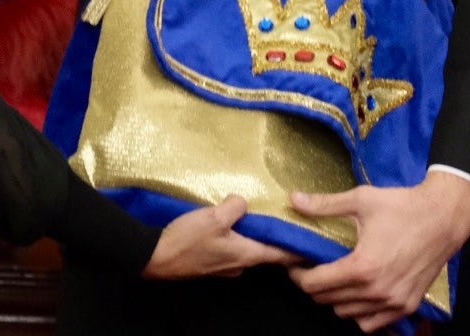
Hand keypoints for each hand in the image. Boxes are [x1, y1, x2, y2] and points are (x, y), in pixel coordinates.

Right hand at [143, 195, 298, 279]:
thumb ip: (236, 206)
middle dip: (275, 237)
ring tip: (254, 216)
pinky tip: (229, 224)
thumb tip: (243, 202)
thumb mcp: (214, 216)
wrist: (154, 258)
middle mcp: (241, 264)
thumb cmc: (187, 240)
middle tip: (283, 218)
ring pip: (248, 249)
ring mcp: (226, 266)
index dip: (300, 247)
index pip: (283, 254)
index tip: (315, 240)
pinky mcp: (212, 263)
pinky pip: (232, 248)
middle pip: (266, 251)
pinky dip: (237, 237)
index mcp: (248, 255)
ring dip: (253, 235)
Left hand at [287, 172, 469, 330]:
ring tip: (337, 279)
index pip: (316, 284)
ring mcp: (394, 302)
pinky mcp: (407, 306)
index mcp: (362, 266)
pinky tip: (359, 294)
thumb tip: (294, 199)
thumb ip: (324, 204)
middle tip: (315, 268)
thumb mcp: (361, 200)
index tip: (297, 266)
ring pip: (348, 315)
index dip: (299, 275)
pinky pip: (373, 324)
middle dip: (315, 285)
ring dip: (337, 299)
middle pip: (328, 301)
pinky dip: (361, 314)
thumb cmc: (404, 206)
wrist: (444, 217)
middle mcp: (377, 290)